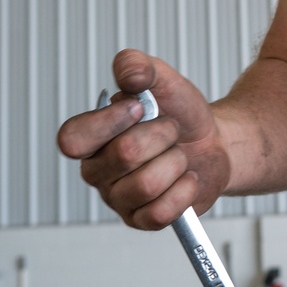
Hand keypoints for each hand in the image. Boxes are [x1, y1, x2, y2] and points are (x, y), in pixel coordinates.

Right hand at [56, 50, 229, 227]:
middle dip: (162, 135)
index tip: (139, 107)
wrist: (214, 142)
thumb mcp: (162, 80)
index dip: (108, 123)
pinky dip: (184, 191)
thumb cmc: (180, 114)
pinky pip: (159, 214)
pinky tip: (187, 179)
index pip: (72, 140)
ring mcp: (119, 199)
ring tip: (179, 155)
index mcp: (91, 138)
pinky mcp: (142, 220)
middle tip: (171, 130)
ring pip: (146, 186)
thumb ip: (138, 66)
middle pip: (124, 156)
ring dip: (176, 162)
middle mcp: (98, 171)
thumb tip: (128, 74)